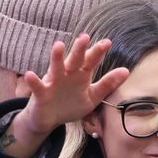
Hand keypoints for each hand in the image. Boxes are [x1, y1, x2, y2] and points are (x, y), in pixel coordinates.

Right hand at [10, 34, 130, 142]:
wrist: (49, 120)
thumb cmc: (70, 104)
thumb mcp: (92, 96)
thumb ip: (107, 84)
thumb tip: (126, 71)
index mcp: (80, 75)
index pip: (90, 62)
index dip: (97, 52)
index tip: (107, 42)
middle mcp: (67, 75)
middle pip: (74, 60)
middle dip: (79, 50)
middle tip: (85, 37)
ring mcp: (53, 82)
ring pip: (55, 68)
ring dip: (56, 57)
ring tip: (59, 45)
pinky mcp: (41, 93)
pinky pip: (37, 86)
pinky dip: (33, 81)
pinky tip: (31, 74)